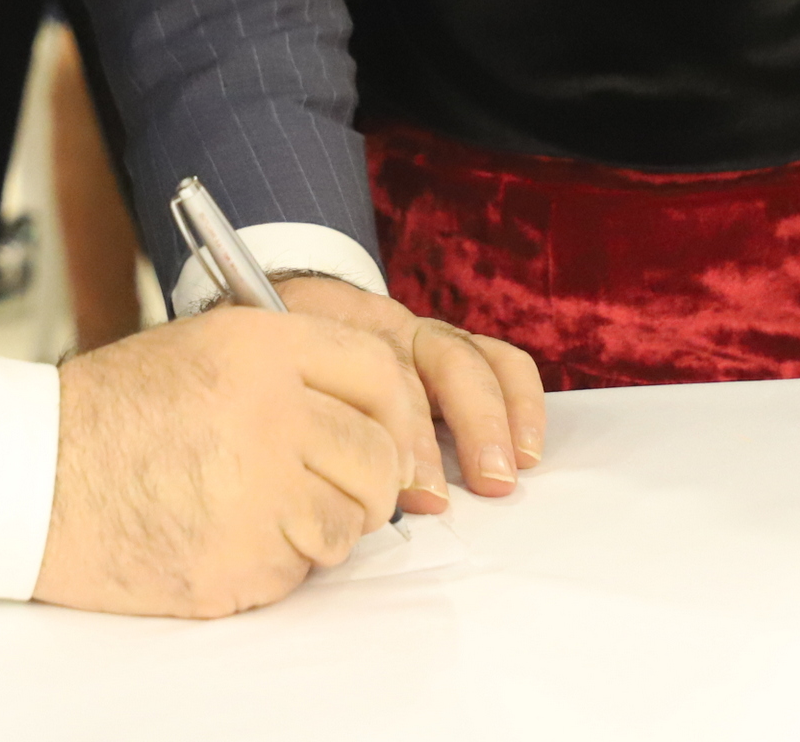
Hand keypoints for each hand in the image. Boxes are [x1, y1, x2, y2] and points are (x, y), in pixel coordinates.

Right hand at [32, 306, 433, 617]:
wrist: (28, 477)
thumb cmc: (111, 415)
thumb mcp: (201, 350)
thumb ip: (291, 371)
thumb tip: (380, 422)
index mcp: (259, 347)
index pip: (381, 373)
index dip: (402, 416)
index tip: (400, 447)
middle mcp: (270, 412)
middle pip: (378, 459)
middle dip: (369, 487)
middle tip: (335, 494)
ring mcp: (257, 491)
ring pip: (346, 524)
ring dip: (316, 530)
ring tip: (256, 512)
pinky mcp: (239, 560)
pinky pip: (296, 573)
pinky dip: (272, 566)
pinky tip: (219, 537)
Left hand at [273, 274, 545, 506]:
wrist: (278, 309)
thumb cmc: (275, 363)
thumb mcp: (271, 377)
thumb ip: (294, 416)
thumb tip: (326, 489)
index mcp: (346, 330)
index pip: (391, 373)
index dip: (413, 436)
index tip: (422, 490)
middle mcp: (392, 330)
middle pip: (442, 361)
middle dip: (472, 424)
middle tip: (485, 482)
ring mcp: (424, 338)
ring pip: (474, 360)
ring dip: (499, 417)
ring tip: (511, 470)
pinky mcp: (452, 351)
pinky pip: (501, 362)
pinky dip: (522, 402)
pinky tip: (528, 448)